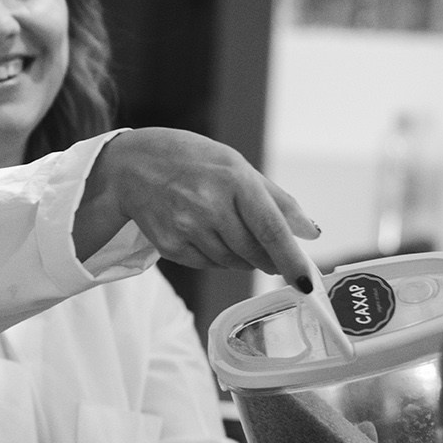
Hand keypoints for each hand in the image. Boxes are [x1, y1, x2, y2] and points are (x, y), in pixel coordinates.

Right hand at [91, 127, 320, 286]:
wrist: (132, 165)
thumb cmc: (192, 161)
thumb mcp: (237, 166)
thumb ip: (277, 200)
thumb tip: (310, 233)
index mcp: (234, 180)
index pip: (271, 229)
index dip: (291, 259)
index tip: (306, 282)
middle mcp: (209, 205)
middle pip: (254, 252)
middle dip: (269, 259)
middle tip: (270, 255)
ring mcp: (186, 227)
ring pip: (232, 262)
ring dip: (242, 257)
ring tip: (228, 231)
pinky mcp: (169, 245)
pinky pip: (207, 265)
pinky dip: (217, 257)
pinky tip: (207, 235)